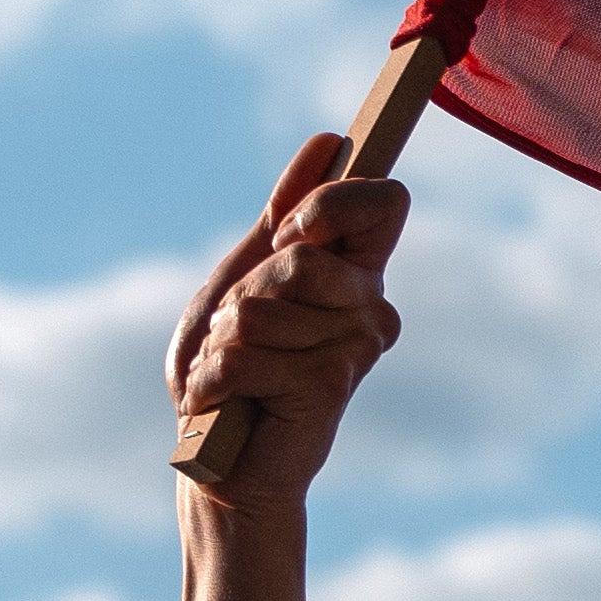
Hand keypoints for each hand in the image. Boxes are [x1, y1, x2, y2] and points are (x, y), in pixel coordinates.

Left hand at [162, 136, 411, 501]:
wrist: (218, 459)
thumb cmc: (229, 369)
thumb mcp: (244, 275)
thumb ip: (284, 213)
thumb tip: (328, 141)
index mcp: (355, 272)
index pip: (385, 201)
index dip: (332, 204)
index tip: (290, 233)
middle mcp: (369, 307)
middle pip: (304, 253)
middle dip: (248, 289)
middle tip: (244, 333)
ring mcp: (355, 347)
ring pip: (264, 305)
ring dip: (224, 340)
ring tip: (237, 374)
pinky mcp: (331, 385)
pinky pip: (247, 352)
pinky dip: (215, 377)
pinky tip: (231, 403)